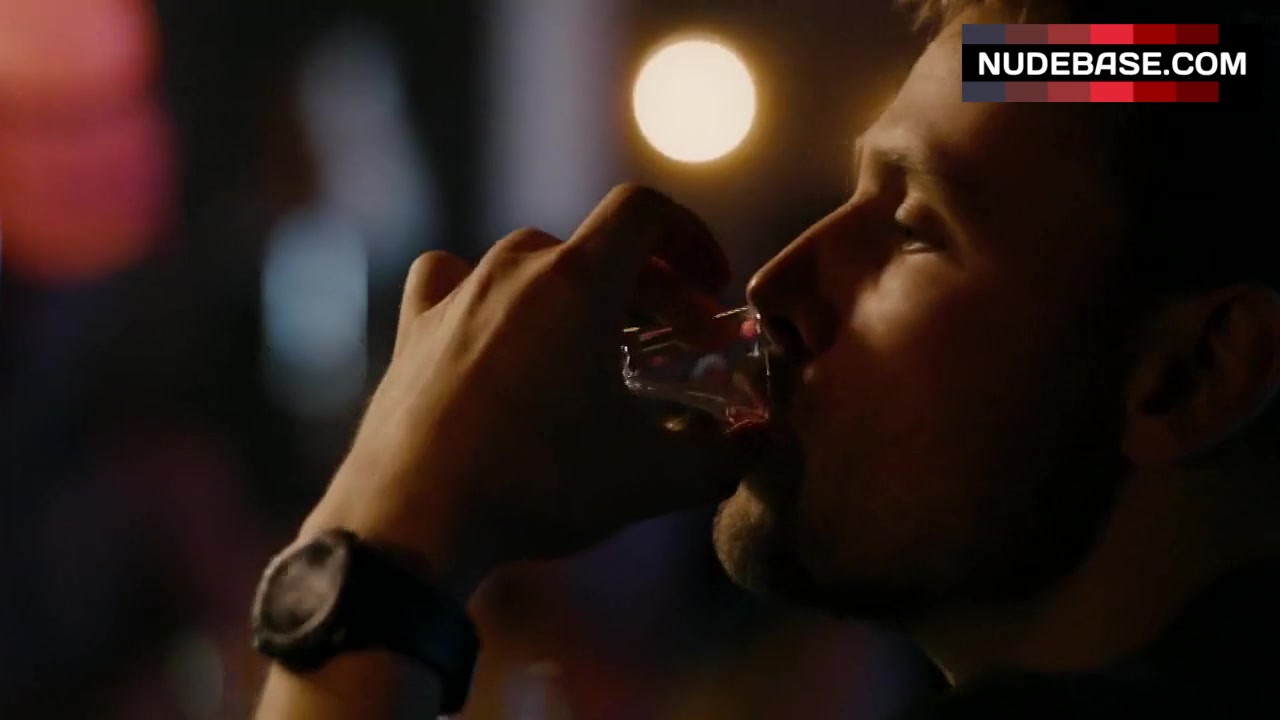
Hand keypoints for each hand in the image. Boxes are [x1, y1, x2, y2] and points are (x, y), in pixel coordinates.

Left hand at [301, 185, 748, 598]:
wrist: (413, 518)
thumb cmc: (538, 483)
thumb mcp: (650, 478)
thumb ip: (717, 458)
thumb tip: (748, 451)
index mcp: (578, 281)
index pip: (644, 211)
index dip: (690, 236)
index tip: (710, 284)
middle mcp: (514, 269)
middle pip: (595, 246)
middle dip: (649, 287)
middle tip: (674, 340)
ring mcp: (456, 295)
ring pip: (529, 262)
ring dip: (573, 291)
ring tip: (590, 344)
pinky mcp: (412, 330)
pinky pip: (451, 281)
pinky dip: (484, 295)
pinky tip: (491, 330)